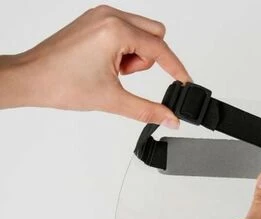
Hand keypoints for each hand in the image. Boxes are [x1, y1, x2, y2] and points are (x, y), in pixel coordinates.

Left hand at [0, 5, 189, 126]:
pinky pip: (125, 31)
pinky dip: (125, 49)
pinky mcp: (94, 21)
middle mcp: (109, 16)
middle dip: (150, 59)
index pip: (160, 49)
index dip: (176, 70)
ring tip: (114, 72)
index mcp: (115, 30)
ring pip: (141, 32)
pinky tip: (107, 65)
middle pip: (156, 34)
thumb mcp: (113, 100)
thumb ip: (148, 111)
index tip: (185, 84)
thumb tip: (171, 117)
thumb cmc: (61, 82)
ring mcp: (100, 16)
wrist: (31, 78)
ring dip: (136, 55)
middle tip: (128, 76)